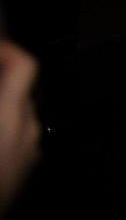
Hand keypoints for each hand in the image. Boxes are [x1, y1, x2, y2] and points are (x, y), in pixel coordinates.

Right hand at [0, 40, 42, 216]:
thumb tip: (1, 79)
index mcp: (9, 114)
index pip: (24, 65)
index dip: (7, 49)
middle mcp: (27, 129)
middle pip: (18, 90)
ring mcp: (29, 151)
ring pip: (15, 114)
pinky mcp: (26, 169)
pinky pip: (14, 137)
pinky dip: (0, 130)